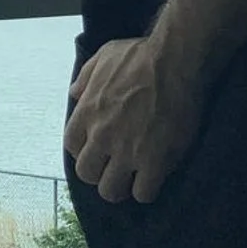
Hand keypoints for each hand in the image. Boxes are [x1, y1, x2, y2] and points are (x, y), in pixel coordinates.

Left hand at [64, 37, 205, 205]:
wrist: (174, 60)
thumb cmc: (140, 54)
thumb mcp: (104, 56)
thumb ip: (86, 76)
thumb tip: (75, 92)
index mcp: (87, 112)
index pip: (72, 147)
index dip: (84, 151)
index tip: (98, 149)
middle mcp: (101, 136)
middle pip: (87, 174)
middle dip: (100, 174)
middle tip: (116, 168)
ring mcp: (127, 151)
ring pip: (111, 190)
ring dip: (121, 187)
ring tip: (134, 180)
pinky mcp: (154, 161)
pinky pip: (143, 193)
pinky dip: (147, 190)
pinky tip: (154, 178)